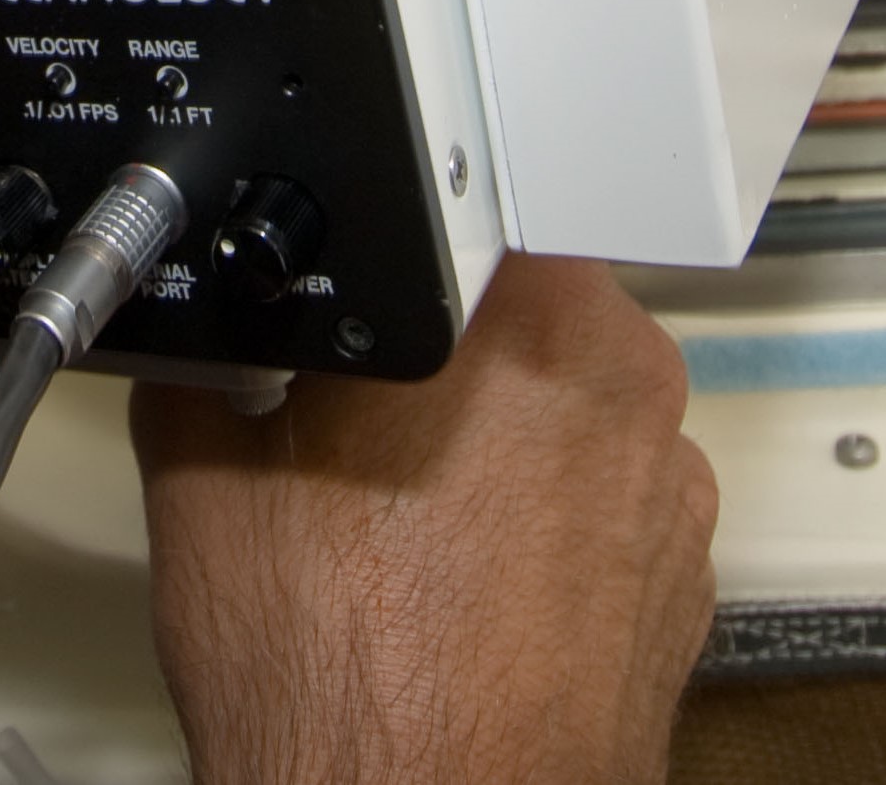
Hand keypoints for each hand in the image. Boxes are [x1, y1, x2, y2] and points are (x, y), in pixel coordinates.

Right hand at [129, 254, 718, 784]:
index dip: (389, 248)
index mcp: (515, 308)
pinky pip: (607, 502)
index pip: (460, 197)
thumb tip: (206, 327)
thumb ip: (215, 356)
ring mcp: (666, 482)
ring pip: (568, 406)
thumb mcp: (200, 477)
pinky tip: (466, 582)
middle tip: (358, 428)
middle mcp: (619, 377)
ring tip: (408, 521)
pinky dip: (549, 526)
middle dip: (443, 349)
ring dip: (502, 439)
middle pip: (518, 301)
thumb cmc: (343, 687)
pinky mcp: (685, 571)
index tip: (349, 312)